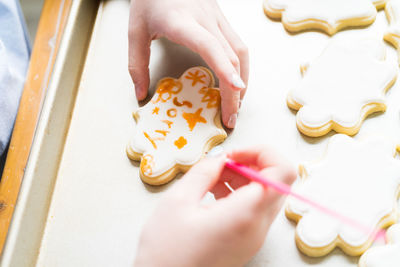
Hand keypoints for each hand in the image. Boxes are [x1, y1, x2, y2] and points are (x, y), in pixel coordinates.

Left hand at [128, 0, 248, 127]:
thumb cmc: (149, 0)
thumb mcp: (135, 31)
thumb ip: (137, 64)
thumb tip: (142, 94)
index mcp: (182, 22)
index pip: (210, 46)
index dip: (225, 68)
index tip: (236, 90)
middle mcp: (205, 19)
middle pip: (230, 56)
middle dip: (234, 91)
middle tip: (230, 118)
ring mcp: (217, 17)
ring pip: (240, 51)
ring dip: (242, 79)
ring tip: (235, 104)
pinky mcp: (221, 19)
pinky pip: (238, 45)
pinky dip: (240, 67)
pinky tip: (235, 81)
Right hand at [134, 147, 295, 266]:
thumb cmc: (166, 252)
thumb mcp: (178, 201)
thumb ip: (204, 172)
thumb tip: (219, 157)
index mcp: (245, 214)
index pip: (283, 172)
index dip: (262, 152)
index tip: (233, 153)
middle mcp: (257, 227)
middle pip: (276, 182)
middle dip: (251, 163)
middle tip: (222, 163)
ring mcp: (253, 237)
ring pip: (265, 194)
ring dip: (243, 178)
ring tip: (212, 177)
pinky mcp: (245, 242)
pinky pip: (253, 209)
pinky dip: (238, 194)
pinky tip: (213, 191)